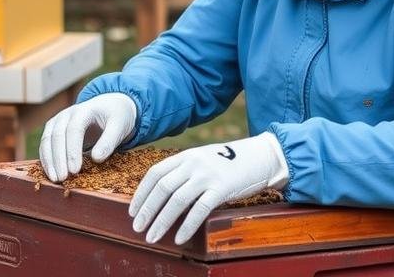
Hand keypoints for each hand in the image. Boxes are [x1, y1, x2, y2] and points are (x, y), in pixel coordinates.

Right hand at [39, 93, 137, 182]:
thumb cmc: (116, 117)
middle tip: (63, 178)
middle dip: (58, 158)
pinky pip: (45, 145)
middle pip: (57, 135)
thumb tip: (96, 159)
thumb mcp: (119, 126)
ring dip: (49, 160)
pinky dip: (46, 159)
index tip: (75, 170)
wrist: (110, 106)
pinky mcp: (53, 130)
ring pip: (47, 139)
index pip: (74, 129)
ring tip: (55, 179)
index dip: (73, 150)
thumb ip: (109, 141)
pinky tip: (51, 174)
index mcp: (85, 109)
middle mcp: (67, 113)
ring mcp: (58, 121)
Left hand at [129, 133, 287, 244]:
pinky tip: (178, 238)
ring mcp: (207, 175)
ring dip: (161, 221)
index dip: (141, 193)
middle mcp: (193, 163)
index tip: (132, 211)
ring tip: (152, 237)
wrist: (261, 157)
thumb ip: (185, 172)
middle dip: (147, 210)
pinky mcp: (222, 188)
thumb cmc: (230, 163)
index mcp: (186, 156)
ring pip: (177, 200)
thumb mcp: (204, 160)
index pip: (155, 173)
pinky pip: (199, 210)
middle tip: (137, 228)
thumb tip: (163, 195)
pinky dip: (186, 226)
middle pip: (162, 188)